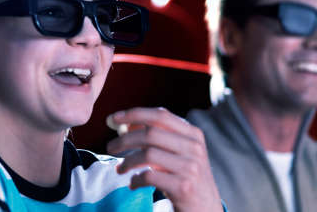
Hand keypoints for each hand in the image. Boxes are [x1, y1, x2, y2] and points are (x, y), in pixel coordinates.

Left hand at [106, 107, 222, 211]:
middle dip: (125, 139)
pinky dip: (135, 179)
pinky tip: (133, 183)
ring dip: (127, 161)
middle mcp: (194, 147)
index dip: (134, 114)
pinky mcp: (183, 187)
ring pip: (148, 154)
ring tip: (119, 169)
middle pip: (151, 133)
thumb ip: (161, 137)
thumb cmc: (187, 177)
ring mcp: (190, 167)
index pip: (160, 115)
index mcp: (193, 134)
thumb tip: (126, 124)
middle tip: (110, 147)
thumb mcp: (182, 152)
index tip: (113, 119)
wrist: (207, 208)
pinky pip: (149, 177)